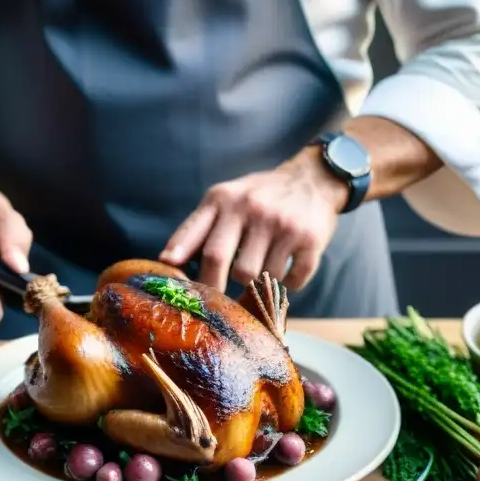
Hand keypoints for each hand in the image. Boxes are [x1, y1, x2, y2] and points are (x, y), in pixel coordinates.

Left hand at [160, 148, 347, 292]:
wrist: (313, 179)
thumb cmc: (259, 196)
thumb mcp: (225, 199)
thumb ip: (196, 227)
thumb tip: (166, 260)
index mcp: (224, 199)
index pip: (195, 236)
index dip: (181, 265)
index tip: (178, 287)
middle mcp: (252, 208)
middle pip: (220, 260)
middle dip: (213, 286)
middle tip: (216, 301)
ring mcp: (282, 225)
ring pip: (255, 276)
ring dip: (256, 282)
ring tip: (261, 266)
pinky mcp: (310, 240)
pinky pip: (290, 281)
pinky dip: (286, 284)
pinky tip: (286, 269)